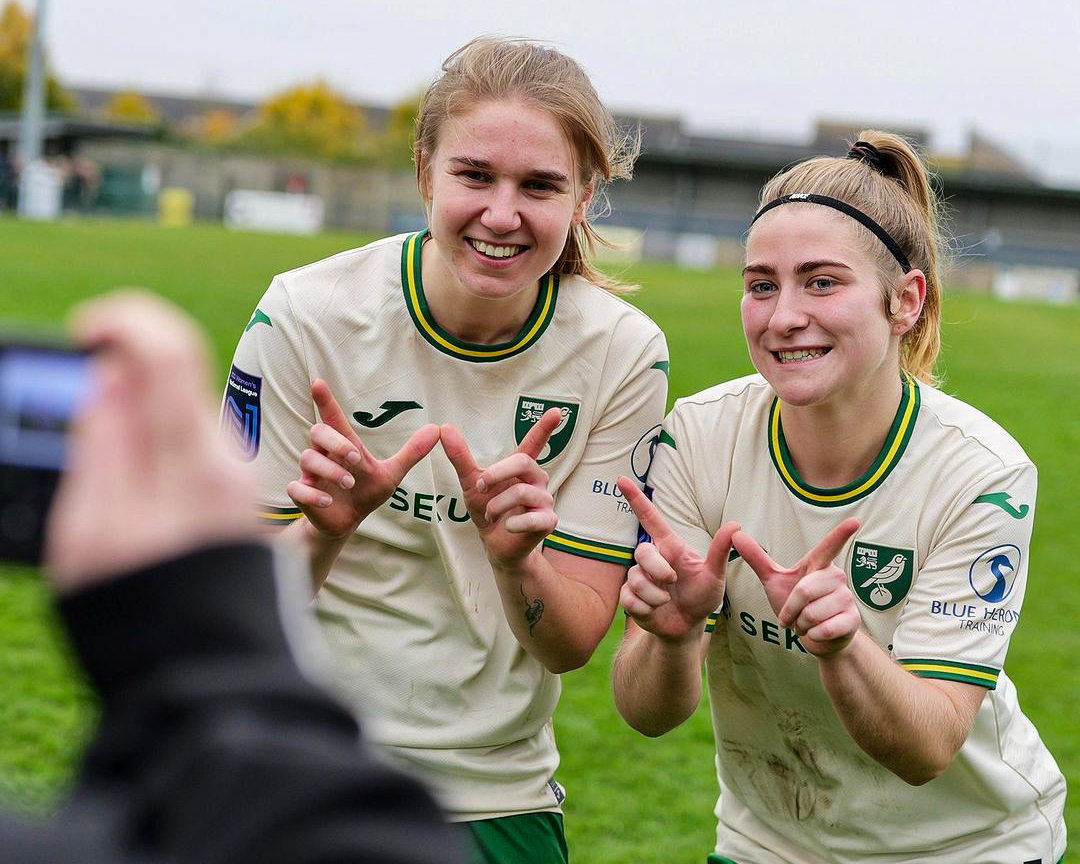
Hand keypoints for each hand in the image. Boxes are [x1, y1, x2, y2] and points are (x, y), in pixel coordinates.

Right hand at [45, 291, 257, 590]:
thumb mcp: (94, 533)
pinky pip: (188, 449)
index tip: (83, 333)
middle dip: (120, 376)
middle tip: (77, 417)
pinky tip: (125, 491)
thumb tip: (112, 381)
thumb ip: (103, 449)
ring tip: (99, 483)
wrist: (210, 674)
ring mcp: (236, 480)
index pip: (170, 349)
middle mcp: (226, 462)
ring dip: (133, 419)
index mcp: (192, 462)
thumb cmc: (142, 614)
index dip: (123, 322)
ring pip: (179, 414)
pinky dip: (151, 449)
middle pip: (177, 376)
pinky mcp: (232, 498)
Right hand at [286, 379, 438, 538]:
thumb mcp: (391, 473)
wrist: (348, 522)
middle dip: (336, 442)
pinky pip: (296, 489)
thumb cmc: (365, 492)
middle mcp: (323, 455)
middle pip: (317, 432)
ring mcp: (310, 475)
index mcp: (341, 446)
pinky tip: (328, 501)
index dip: (326, 401)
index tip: (319, 383)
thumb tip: (437, 429)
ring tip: (350, 483)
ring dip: (331, 470)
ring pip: (308, 459)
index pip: (332, 418)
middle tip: (356, 458)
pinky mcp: (302, 496)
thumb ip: (411, 452)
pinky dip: (312, 494)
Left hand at [439, 408, 561, 569]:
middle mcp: (537, 480)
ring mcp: (545, 500)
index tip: (557, 411)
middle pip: (523, 462)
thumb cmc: (488, 509)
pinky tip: (508, 526)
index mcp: (521, 467)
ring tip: (491, 515)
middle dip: (497, 474)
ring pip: (522, 493)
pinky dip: (512, 523)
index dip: (545, 427)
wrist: (495, 546)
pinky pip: (532, 518)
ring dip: (497, 506)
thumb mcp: (471, 483)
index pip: (534, 443)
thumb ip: (460, 456)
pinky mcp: (548, 521)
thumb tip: (444, 427)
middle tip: (481, 487)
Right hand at [616, 477, 738, 642]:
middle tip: (673, 582)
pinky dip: (647, 609)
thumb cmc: (702, 596)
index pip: (650, 518)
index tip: (622, 479)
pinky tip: (655, 611)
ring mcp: (638, 578)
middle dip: (658, 570)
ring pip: (636, 579)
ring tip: (667, 601)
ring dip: (656, 595)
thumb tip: (736, 525)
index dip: (636, 499)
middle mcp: (651, 559)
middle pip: (642, 551)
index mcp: (669, 547)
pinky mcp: (630, 598)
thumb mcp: (715, 575)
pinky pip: (630, 599)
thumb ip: (720, 551)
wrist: (688, 626)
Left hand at [732, 519, 860, 656]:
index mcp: (818, 565)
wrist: (818, 638)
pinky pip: (823, 629)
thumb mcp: (774, 580)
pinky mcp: (852, 619)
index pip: (829, 547)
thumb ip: (756, 558)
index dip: (842, 534)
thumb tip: (736, 534)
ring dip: (801, 624)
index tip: (854, 521)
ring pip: (812, 614)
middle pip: (804, 592)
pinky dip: (811, 636)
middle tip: (793, 616)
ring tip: (806, 623)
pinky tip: (817, 633)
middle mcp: (836, 577)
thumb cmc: (798, 605)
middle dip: (790, 610)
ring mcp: (847, 598)